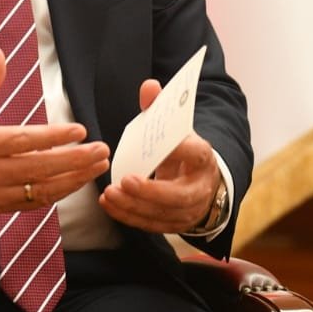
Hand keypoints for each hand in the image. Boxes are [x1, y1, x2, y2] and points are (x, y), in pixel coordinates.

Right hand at [0, 47, 109, 214]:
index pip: (23, 141)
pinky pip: (30, 204)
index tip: (80, 130)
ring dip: (72, 180)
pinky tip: (73, 183)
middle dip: (74, 161)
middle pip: (38, 169)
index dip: (53, 138)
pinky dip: (54, 195)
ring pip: (38, 191)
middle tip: (101, 151)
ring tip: (96, 168)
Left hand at [99, 78, 221, 233]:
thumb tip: (149, 86)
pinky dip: (129, 216)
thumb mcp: (176, 131)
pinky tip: (110, 204)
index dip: (181, 150)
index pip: (196, 153)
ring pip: (163, 214)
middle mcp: (200, 188)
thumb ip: (160, 109)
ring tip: (109, 194)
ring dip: (134, 206)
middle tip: (125, 181)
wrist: (202, 182)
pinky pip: (151, 225)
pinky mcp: (175, 224)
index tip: (162, 146)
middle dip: (151, 191)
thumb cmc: (182, 152)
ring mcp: (189, 210)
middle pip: (179, 195)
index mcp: (202, 158)